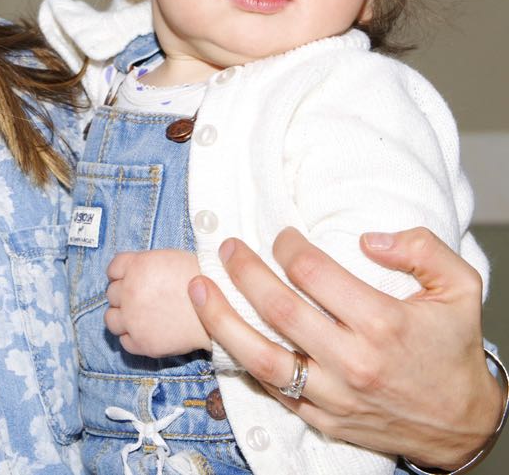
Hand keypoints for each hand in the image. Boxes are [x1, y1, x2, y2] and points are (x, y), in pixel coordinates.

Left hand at [105, 249, 209, 356]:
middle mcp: (130, 291)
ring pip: (111, 320)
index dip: (121, 274)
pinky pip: (124, 342)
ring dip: (123, 318)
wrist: (224, 308)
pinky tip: (148, 333)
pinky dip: (133, 338)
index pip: (113, 269)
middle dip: (124, 296)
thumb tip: (133, 275)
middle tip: (143, 300)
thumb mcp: (168, 259)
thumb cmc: (202, 279)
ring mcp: (133, 318)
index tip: (130, 280)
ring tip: (140, 318)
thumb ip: (145, 266)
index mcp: (137, 266)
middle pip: (112, 294)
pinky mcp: (142, 342)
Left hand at [187, 227, 501, 469]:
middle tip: (227, 247)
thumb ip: (422, 249)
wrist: (463, 424)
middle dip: (244, 270)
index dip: (288, 245)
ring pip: (260, 356)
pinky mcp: (323, 418)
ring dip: (220, 318)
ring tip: (196, 287)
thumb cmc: (454, 349)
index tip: (281, 234)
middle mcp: (354, 362)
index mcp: (384, 324)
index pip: (313, 273)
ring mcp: (335, 395)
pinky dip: (241, 360)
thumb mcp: (461, 288)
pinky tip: (221, 332)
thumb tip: (368, 239)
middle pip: (278, 308)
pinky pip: (272, 389)